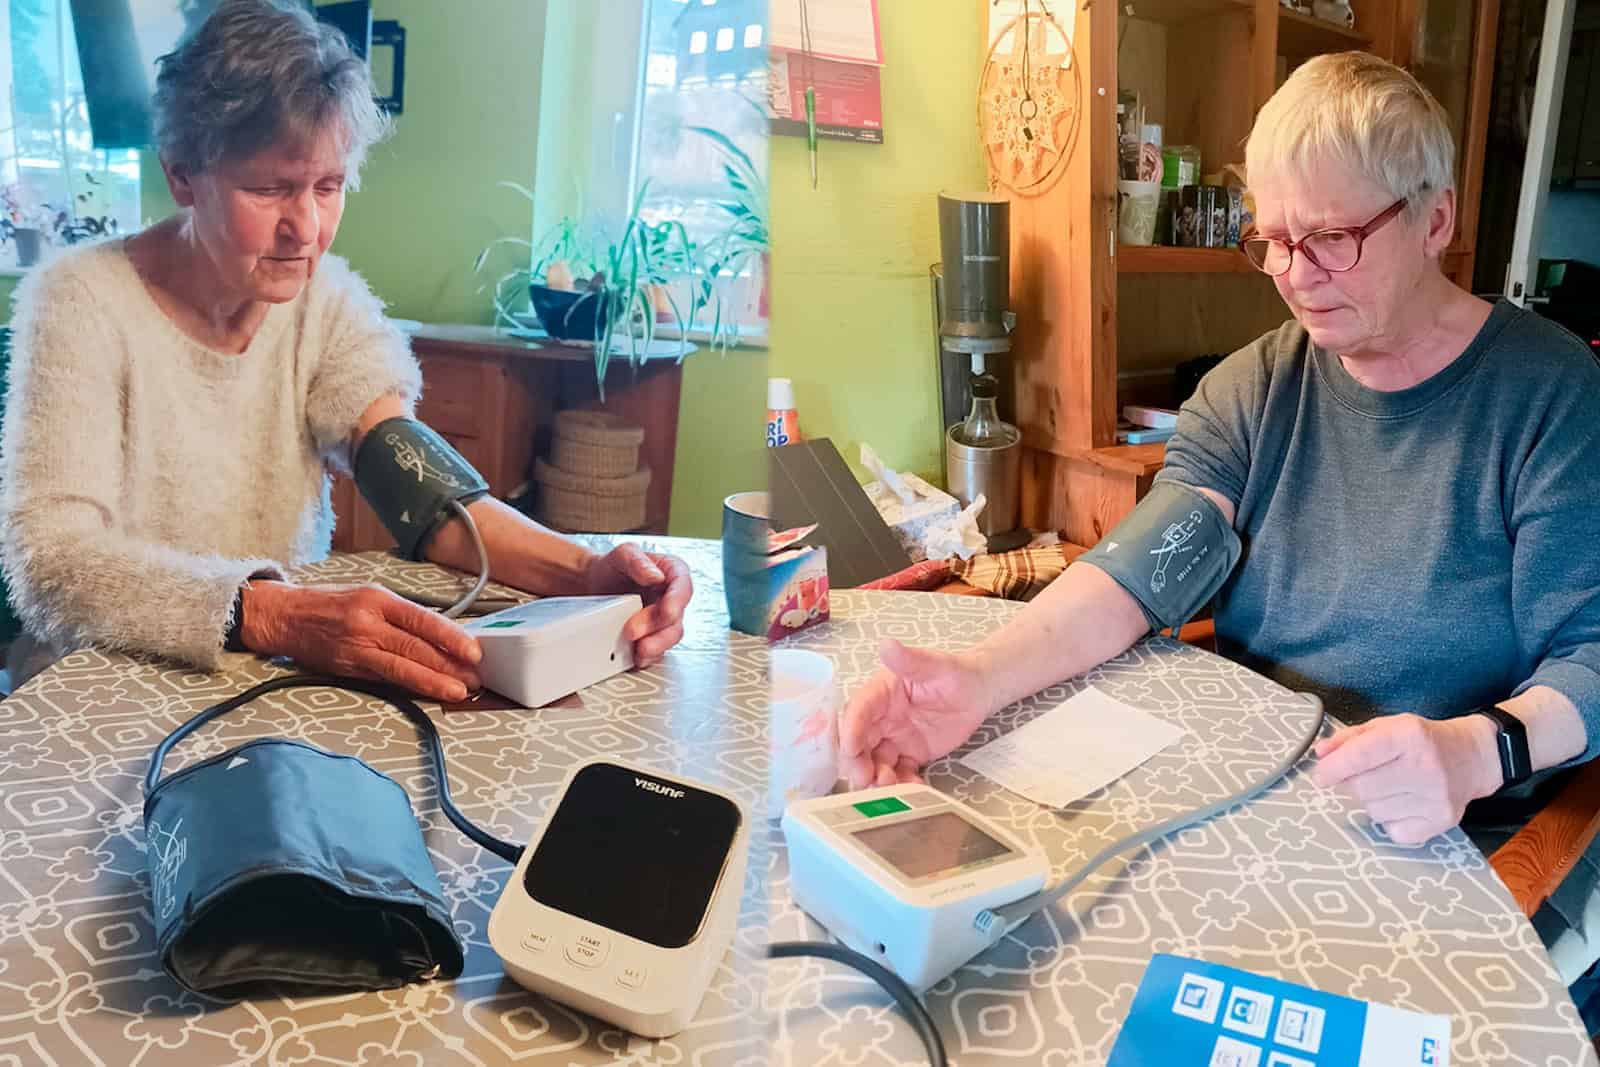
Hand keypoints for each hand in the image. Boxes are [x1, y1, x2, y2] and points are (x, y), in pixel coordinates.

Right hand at [242, 581, 481, 701]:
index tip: (474, 651)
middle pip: (415, 647)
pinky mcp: (347, 668)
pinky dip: (408, 687)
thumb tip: (444, 636)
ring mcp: (356, 647)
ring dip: (433, 682)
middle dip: (449, 665)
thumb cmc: (332, 604)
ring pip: (401, 668)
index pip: (422, 619)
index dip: (450, 637)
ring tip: (458, 691)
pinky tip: (427, 692)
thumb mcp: (369, 597)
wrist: (285, 615)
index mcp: (378, 599)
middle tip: (475, 678)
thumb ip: (402, 616)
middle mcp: (368, 622)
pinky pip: (383, 679)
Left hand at [581, 545, 692, 666]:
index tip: (666, 612)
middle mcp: (672, 597)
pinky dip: (647, 654)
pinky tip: (636, 655)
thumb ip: (638, 561)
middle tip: (632, 631)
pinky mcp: (653, 635)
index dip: (677, 602)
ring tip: (638, 649)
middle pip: (676, 618)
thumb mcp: (623, 554)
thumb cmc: (613, 567)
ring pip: (670, 637)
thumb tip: (655, 576)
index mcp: (672, 573)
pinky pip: (657, 649)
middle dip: (656, 628)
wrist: (594, 584)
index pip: (683, 588)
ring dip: (655, 645)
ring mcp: (663, 618)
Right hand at [838, 639, 999, 788]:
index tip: (850, 748)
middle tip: (865, 779)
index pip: (859, 710)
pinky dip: (903, 786)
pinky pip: (900, 774)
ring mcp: (894, 739)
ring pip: (875, 762)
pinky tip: (915, 791)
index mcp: (880, 693)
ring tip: (891, 788)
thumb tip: (886, 645)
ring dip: (877, 778)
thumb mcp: (935, 665)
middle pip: (860, 742)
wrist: (979, 692)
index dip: (851, 730)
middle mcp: (882, 718)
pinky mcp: (910, 755)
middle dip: (857, 763)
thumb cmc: (955, 672)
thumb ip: (910, 660)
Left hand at [1311, 713, 1501, 845]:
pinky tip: (1403, 803)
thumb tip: (1320, 753)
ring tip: (1390, 786)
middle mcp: (1426, 766)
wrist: (1472, 757)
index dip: (1333, 768)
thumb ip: (1350, 738)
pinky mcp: (1442, 821)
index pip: (1360, 755)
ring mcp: (1436, 797)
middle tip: (1360, 777)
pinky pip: (1393, 831)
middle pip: (1362, 788)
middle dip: (1350, 784)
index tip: (1320, 777)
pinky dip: (1390, 820)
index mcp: (1409, 736)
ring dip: (1371, 801)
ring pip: (1374, 811)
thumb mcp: (1386, 726)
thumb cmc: (1422, 740)